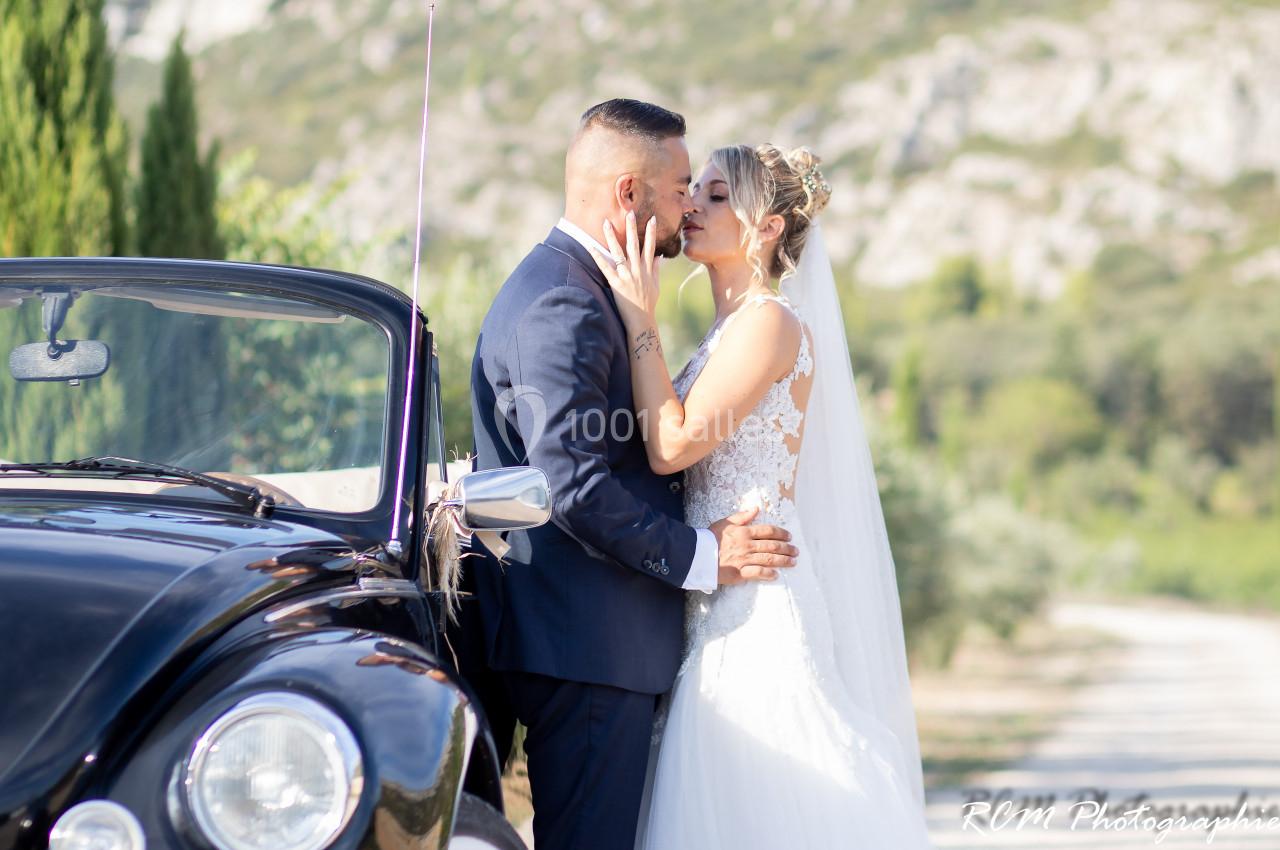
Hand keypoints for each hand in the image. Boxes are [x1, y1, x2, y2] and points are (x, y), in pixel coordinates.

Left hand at [587, 211, 659, 328]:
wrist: (641, 320)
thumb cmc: (648, 303)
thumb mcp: (656, 285)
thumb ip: (656, 269)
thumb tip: (659, 256)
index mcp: (647, 269)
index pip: (650, 247)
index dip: (650, 232)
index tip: (651, 218)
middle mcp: (637, 270)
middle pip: (633, 245)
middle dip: (631, 228)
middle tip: (629, 213)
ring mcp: (626, 276)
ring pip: (618, 252)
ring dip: (612, 237)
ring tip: (606, 223)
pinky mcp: (616, 283)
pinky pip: (605, 267)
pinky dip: (597, 257)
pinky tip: (591, 247)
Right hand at [711, 506, 798, 585]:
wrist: (696, 555)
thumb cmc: (710, 538)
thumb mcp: (725, 522)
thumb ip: (742, 516)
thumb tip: (756, 508)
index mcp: (744, 532)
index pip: (768, 531)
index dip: (781, 533)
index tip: (789, 536)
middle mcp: (747, 545)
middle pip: (772, 546)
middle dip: (787, 548)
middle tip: (796, 551)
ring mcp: (744, 559)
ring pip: (769, 559)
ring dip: (783, 560)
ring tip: (793, 562)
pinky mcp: (739, 573)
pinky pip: (758, 573)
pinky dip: (768, 574)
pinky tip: (776, 575)